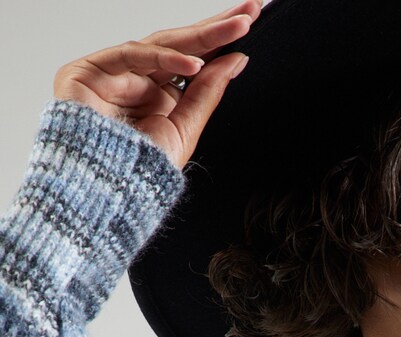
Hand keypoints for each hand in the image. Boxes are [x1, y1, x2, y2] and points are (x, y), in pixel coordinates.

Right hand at [52, 1, 261, 169]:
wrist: (103, 193)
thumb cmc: (138, 172)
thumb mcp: (185, 130)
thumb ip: (207, 93)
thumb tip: (235, 60)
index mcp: (158, 94)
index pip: (193, 60)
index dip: (220, 41)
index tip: (251, 22)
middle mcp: (136, 79)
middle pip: (179, 46)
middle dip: (216, 28)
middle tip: (249, 12)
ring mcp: (112, 72)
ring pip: (160, 44)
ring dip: (200, 35)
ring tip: (234, 29)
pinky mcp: (88, 70)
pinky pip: (130, 55)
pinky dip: (163, 58)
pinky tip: (194, 63)